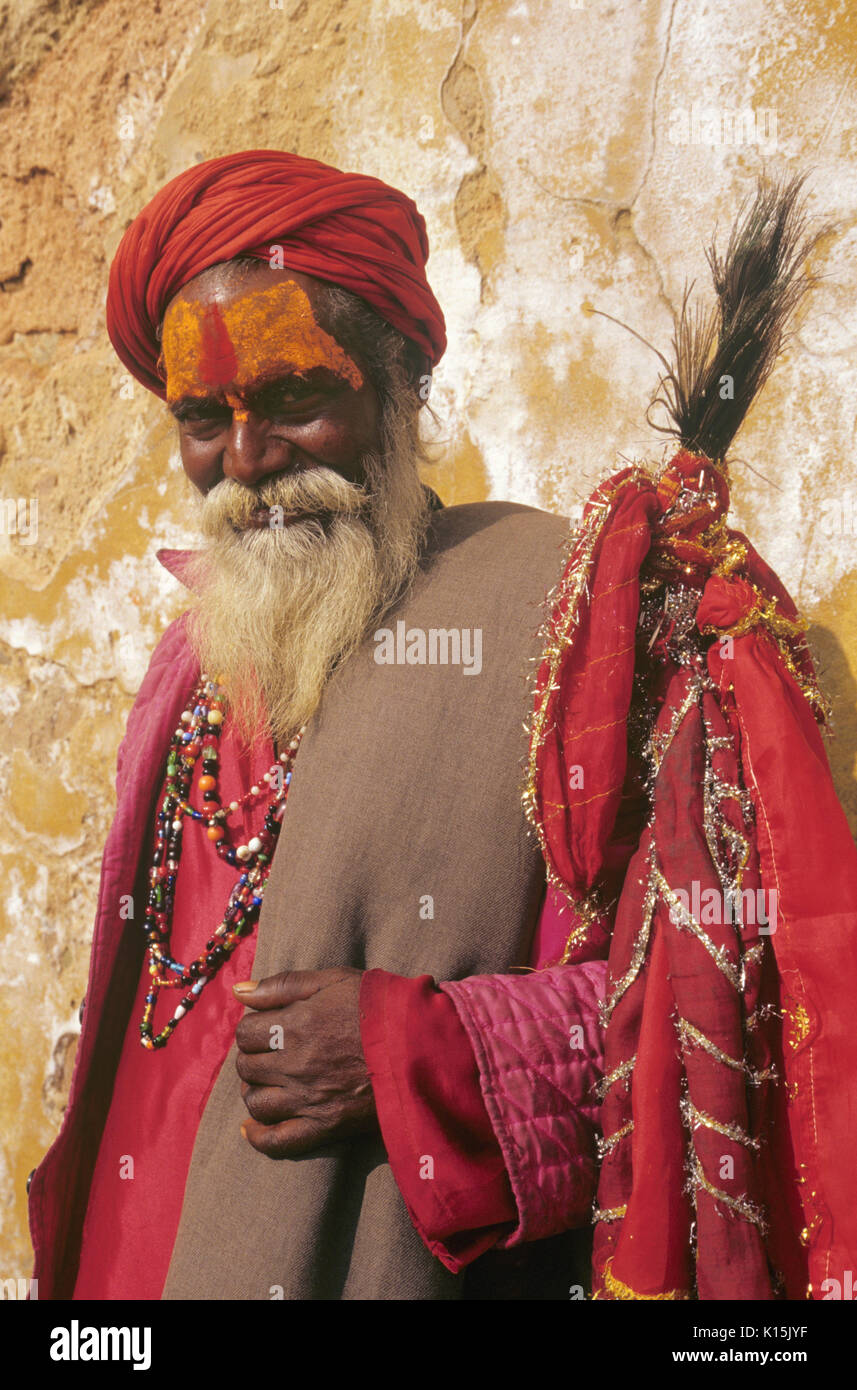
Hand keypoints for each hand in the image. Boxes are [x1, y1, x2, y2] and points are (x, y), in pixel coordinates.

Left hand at [233, 967, 376, 1157]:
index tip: (270, 1028)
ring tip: (270, 1082)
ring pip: (256, 1102)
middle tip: (272, 1053)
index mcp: (295, 1024)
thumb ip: (284, 984)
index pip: (246, 1032)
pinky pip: (278, 1140)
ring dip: (256, 1091)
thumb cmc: (379, 1006)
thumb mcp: (334, 979)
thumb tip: (240, 991)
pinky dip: (258, 1137)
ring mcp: (308, 1098)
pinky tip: (250, 1128)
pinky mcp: (325, 1125)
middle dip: (254, 1058)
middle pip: (247, 1066)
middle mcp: (295, 1063)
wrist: (422, 1044)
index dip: (254, 1028)